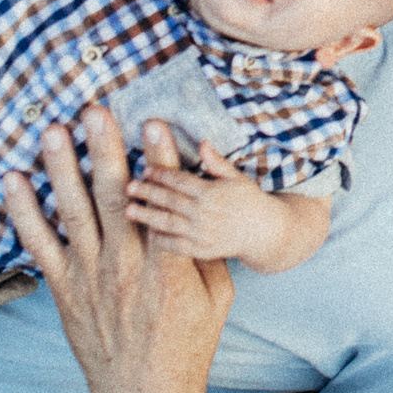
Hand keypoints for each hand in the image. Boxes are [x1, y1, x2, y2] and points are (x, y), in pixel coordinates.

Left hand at [3, 105, 230, 392]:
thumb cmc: (187, 345)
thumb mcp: (217, 296)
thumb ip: (204, 248)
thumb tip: (199, 201)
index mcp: (168, 268)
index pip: (163, 203)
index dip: (158, 160)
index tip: (152, 123)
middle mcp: (124, 267)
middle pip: (112, 197)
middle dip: (103, 148)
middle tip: (94, 110)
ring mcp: (89, 277)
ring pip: (73, 211)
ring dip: (61, 167)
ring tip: (53, 129)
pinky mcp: (63, 289)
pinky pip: (39, 244)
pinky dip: (24, 211)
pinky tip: (13, 180)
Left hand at [126, 140, 288, 266]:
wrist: (263, 232)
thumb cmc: (249, 200)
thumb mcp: (236, 177)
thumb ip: (216, 162)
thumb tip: (202, 142)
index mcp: (211, 192)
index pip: (179, 180)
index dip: (160, 174)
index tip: (145, 170)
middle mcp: (204, 213)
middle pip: (169, 200)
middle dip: (147, 193)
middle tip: (128, 187)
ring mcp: (201, 234)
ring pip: (168, 223)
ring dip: (146, 216)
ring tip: (129, 210)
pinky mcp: (201, 250)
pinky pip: (176, 246)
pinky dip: (161, 239)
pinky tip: (149, 232)